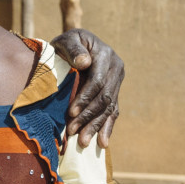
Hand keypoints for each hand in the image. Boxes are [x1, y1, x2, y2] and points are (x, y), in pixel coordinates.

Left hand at [51, 29, 123, 147]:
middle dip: (88, 117)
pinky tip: (102, 143)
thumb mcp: (67, 39)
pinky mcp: (114, 92)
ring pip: (109, 108)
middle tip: (73, 132)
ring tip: (83, 142)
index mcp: (105, 55)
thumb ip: (73, 49)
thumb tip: (84, 62)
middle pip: (104, 98)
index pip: (97, 81)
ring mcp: (117, 82)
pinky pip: (113, 112)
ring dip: (96, 126)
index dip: (85, 98)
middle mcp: (116, 69)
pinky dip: (107, 128)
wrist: (76, 45)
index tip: (71, 112)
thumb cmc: (67, 43)